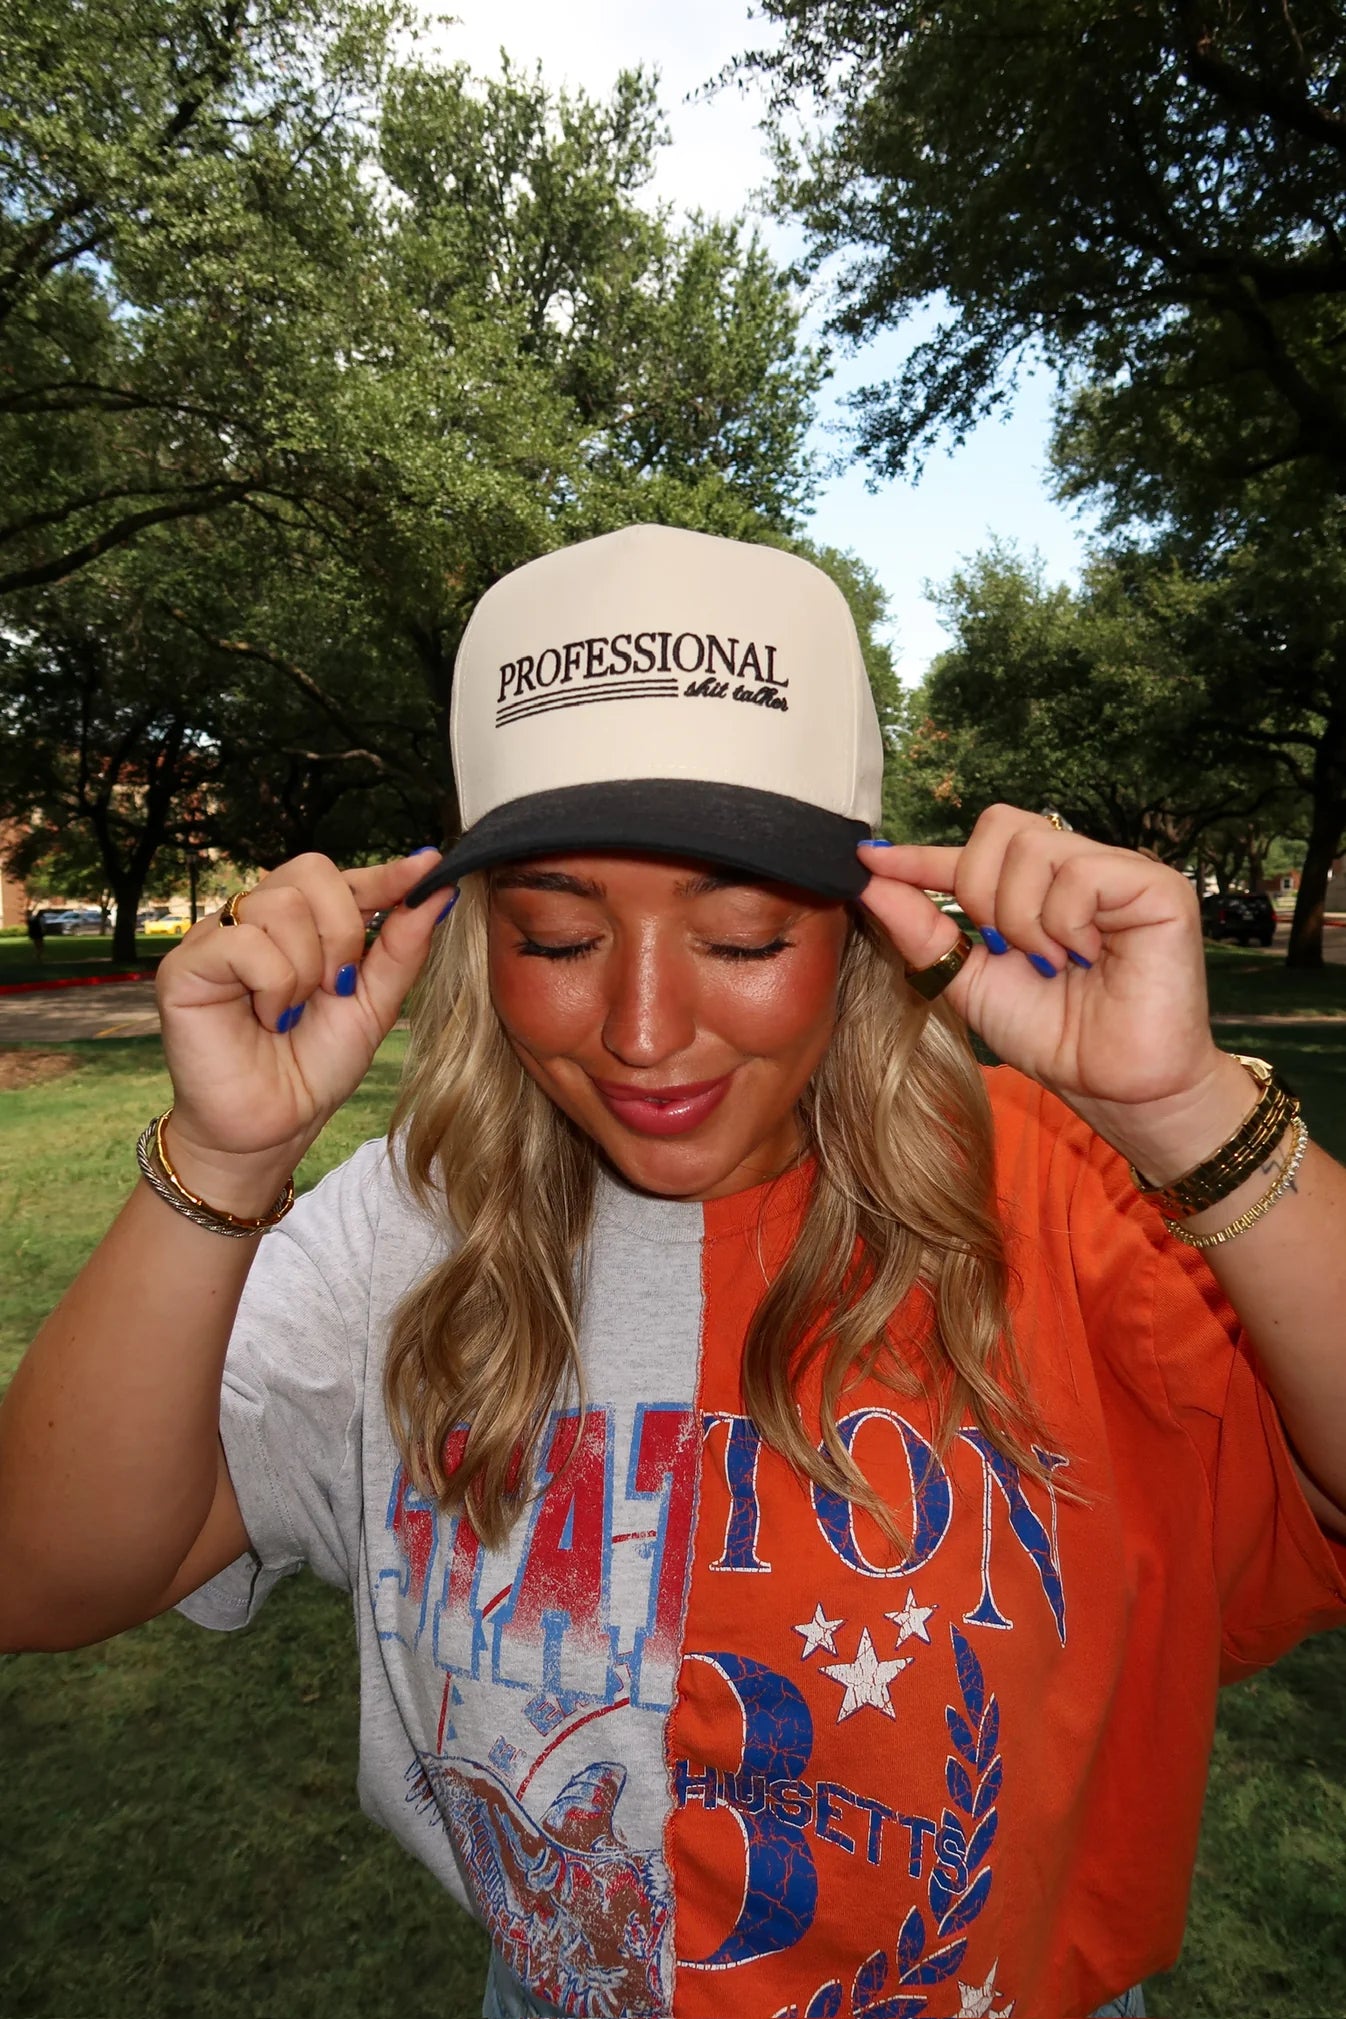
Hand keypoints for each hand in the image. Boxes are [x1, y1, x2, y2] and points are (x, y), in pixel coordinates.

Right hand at [154, 851, 450, 1207]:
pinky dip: (273, 984)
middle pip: (312, 872)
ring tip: (294, 1012)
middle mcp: (257, 920)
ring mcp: (218, 938)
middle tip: (337, 987)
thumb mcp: (373, 1005)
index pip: (343, 876)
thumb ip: (401, 950)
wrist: (271, 1128)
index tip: (427, 868)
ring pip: (281, 905)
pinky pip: (245, 942)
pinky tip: (268, 1018)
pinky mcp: (186, 966)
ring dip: (306, 968)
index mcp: (302, 924)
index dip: (385, 873)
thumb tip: (437, 890)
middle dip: (343, 931)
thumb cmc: (314, 1066)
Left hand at [856, 807, 1245, 1173]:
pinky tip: (1085, 957)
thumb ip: (922, 929)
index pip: (972, 847)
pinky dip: (1065, 923)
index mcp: (1036, 885)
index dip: (921, 855)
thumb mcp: (968, 979)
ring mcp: (1119, 871)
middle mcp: (1077, 865)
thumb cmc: (1052, 1034)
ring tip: (1052, 962)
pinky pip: (1080, 874)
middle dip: (979, 894)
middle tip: (1003, 949)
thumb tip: (870, 878)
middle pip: (1000, 827)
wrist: (1111, 1086)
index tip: (868, 860)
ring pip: (1034, 848)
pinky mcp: (1157, 887)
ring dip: (1023, 919)